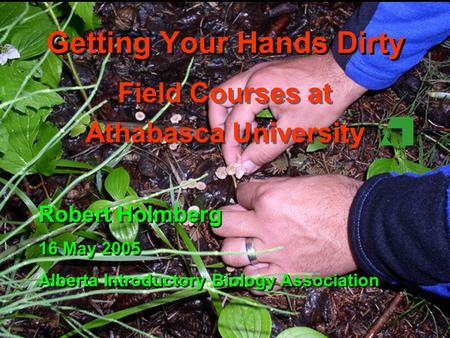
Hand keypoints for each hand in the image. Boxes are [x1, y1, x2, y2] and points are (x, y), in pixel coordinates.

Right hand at [208, 53, 366, 173]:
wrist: (344, 73)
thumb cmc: (324, 98)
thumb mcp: (294, 130)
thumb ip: (265, 150)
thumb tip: (245, 166)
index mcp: (257, 88)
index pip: (233, 122)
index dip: (231, 147)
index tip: (234, 164)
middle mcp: (252, 75)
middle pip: (217, 98)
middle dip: (218, 124)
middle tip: (229, 144)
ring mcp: (258, 71)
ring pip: (227, 92)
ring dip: (229, 115)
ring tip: (247, 134)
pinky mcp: (266, 72)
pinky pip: (242, 90)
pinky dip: (242, 108)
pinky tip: (259, 123)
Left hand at [212, 175, 362, 278]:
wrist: (366, 226)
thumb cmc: (340, 198)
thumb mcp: (304, 181)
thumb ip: (275, 187)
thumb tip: (258, 190)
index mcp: (269, 198)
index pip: (239, 194)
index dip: (243, 196)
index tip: (249, 200)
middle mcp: (264, 226)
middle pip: (222, 223)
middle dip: (224, 219)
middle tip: (235, 220)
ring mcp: (273, 252)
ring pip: (230, 254)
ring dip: (234, 248)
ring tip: (245, 245)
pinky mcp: (286, 273)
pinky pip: (254, 280)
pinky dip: (252, 274)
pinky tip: (259, 267)